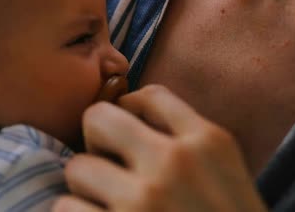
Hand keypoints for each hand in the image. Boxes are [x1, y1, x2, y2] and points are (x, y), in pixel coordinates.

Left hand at [52, 85, 267, 211]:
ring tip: (110, 208)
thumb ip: (188, 143)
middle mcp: (175, 163)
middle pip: (99, 117)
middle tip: (109, 166)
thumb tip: (128, 113)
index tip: (125, 133)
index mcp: (209, 143)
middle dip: (96, 140)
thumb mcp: (229, 177)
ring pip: (77, 167)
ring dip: (87, 190)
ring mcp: (143, 200)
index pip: (150, 95)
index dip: (128, 109)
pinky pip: (65, 209)